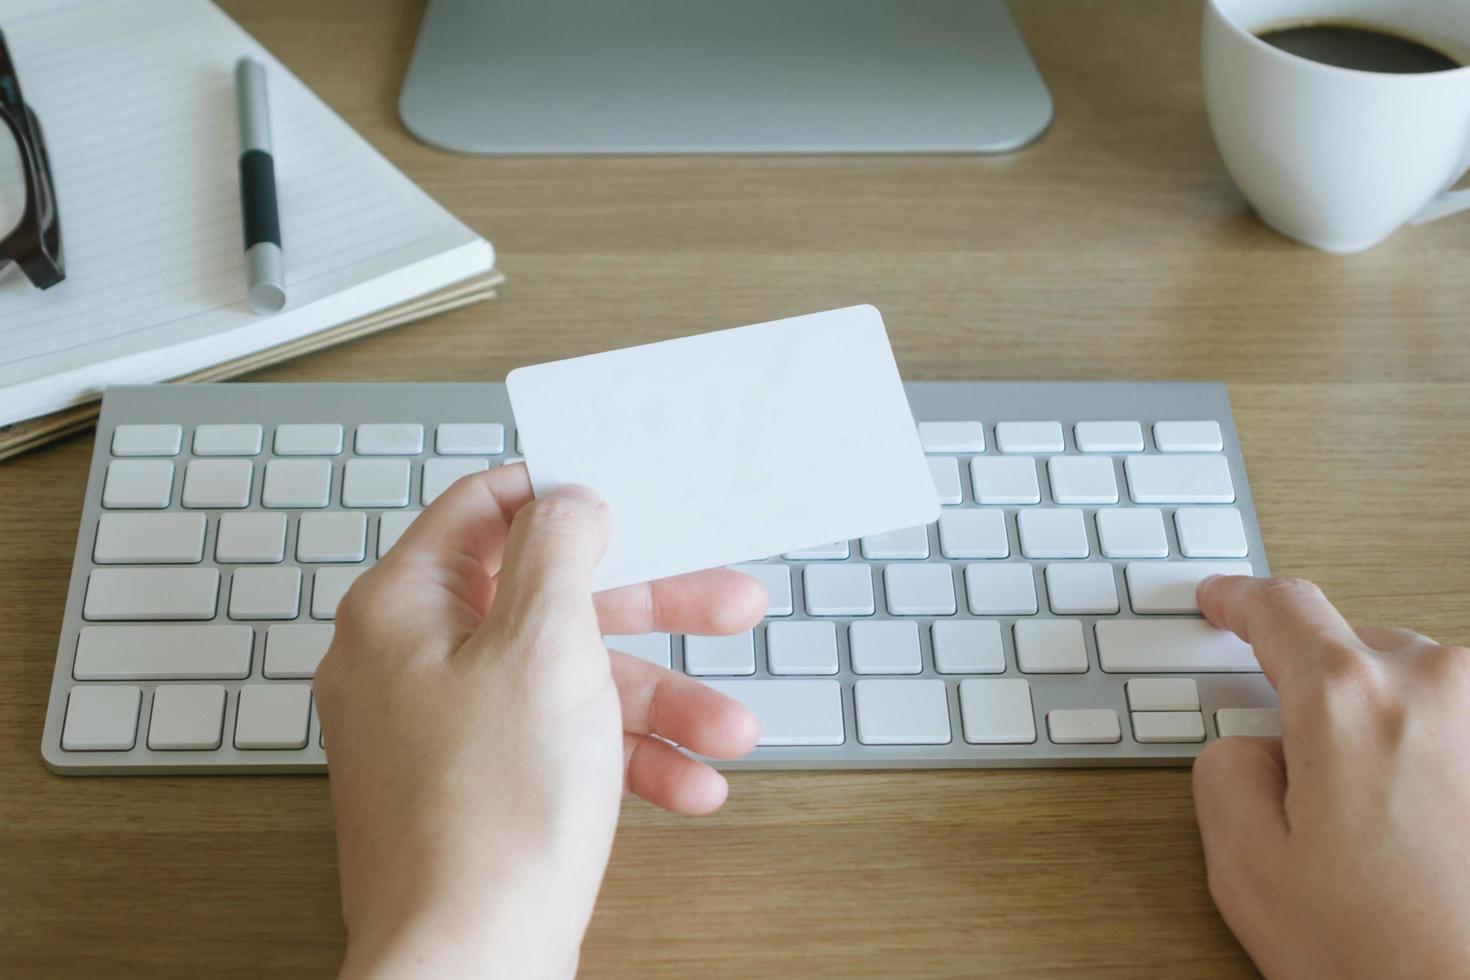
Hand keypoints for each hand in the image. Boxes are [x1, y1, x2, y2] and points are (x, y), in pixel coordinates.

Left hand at [314, 465, 764, 979]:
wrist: (469, 967)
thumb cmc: (487, 819)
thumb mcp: (543, 648)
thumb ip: (558, 553)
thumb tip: (565, 499)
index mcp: (404, 608)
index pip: (484, 508)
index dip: (563, 497)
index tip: (631, 501)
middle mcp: (413, 662)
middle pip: (548, 600)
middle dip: (652, 611)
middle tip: (726, 602)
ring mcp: (444, 730)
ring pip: (569, 680)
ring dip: (660, 702)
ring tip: (730, 728)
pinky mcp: (479, 787)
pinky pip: (561, 745)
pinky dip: (626, 759)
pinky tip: (688, 784)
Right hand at [1192, 575, 1469, 979]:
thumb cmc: (1395, 960)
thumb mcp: (1246, 867)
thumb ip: (1223, 770)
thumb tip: (1252, 746)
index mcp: (1348, 701)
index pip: (1281, 609)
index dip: (1239, 601)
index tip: (1223, 602)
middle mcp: (1436, 687)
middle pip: (1350, 652)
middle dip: (1317, 703)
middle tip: (1310, 792)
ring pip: (1411, 689)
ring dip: (1382, 732)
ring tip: (1382, 831)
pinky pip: (1459, 727)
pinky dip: (1434, 758)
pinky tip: (1429, 831)